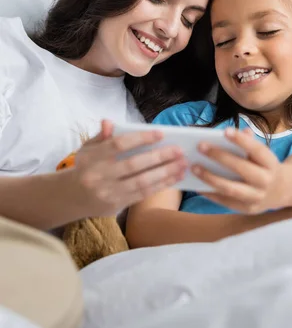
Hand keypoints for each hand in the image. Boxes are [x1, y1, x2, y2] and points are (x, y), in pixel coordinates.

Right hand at [63, 120, 187, 217]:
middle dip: (159, 157)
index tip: (161, 133)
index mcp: (92, 158)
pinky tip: (174, 178)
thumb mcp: (88, 148)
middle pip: (134, 165)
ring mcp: (108, 193)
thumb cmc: (86, 167)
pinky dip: (160, 185)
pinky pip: (142, 194)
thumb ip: (101, 136)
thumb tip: (109, 122)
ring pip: (141, 182)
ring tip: (182, 165)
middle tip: (179, 150)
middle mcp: (99, 176)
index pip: (118, 145)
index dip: (140, 138)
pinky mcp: (117, 205)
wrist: (71, 198)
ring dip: (165, 173)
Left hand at [193, 127, 284, 213]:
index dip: (242, 141)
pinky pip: (226, 202)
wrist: (282, 191)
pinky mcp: (247, 209)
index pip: (257, 150)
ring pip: (231, 188)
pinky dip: (211, 194)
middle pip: (242, 169)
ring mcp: (257, 197)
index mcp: (271, 164)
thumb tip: (231, 132)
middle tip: (201, 146)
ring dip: (210, 178)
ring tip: (194, 167)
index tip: (225, 131)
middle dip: (220, 157)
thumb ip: (249, 143)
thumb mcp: (263, 154)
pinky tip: (197, 186)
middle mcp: (266, 181)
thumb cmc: (265, 166)